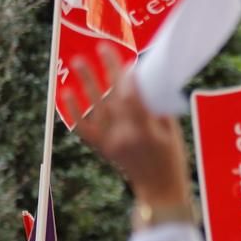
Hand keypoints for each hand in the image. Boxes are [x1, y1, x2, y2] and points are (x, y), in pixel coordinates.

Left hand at [72, 45, 191, 211]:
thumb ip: (156, 111)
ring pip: (96, 109)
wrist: (161, 192)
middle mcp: (124, 137)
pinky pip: (84, 129)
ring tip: (80, 61)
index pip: (132, 99)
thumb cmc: (173, 161)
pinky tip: (67, 93)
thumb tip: (142, 85)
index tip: (128, 60)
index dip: (128, 78)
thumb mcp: (172, 135)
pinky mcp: (103, 149)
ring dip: (87, 83)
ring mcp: (111, 143)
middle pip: (112, 99)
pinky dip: (74, 111)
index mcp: (146, 134)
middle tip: (101, 47)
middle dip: (107, 72)